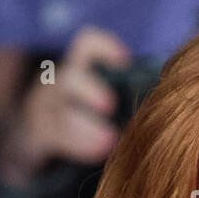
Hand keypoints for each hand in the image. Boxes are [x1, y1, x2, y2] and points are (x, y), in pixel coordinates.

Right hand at [0, 25, 132, 187]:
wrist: (33, 140)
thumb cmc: (79, 119)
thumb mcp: (94, 100)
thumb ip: (124, 96)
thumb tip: (164, 100)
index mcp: (77, 71)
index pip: (86, 46)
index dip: (104, 48)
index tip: (125, 60)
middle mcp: (57, 84)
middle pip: (68, 79)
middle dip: (88, 90)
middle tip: (110, 105)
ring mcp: (43, 110)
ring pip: (60, 113)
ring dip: (84, 127)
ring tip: (109, 142)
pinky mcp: (35, 135)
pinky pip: (52, 136)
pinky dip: (76, 144)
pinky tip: (98, 151)